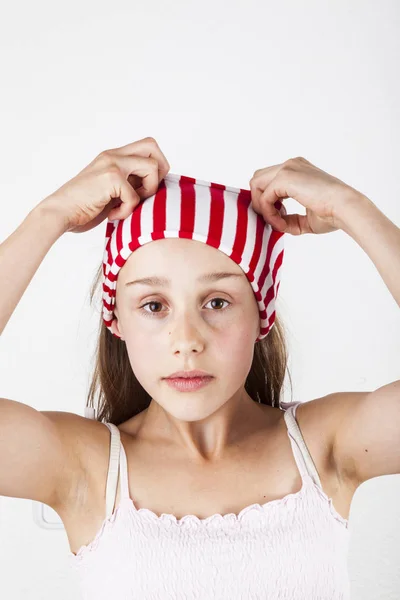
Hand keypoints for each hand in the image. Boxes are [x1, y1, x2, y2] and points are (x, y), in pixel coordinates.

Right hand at [37, 137, 170, 233]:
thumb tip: (155, 186)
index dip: (156, 168)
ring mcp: (111, 164)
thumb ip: (129, 182)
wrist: (59, 213)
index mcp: (114, 157)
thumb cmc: (84, 207)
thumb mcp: (111, 190)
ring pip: (152, 168)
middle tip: (145, 192)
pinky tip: (113, 215)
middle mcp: (113, 155)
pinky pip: (135, 196)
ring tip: (129, 205)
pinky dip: (127, 211)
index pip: (148, 146)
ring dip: (147, 192)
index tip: (144, 189)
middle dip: (159, 172)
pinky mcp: (110, 177)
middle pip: (153, 146)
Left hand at [249, 156, 361, 234]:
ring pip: (255, 184)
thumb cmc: (333, 214)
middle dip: (260, 202)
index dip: (268, 202)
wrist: (346, 209)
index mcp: (298, 170)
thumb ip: (288, 219)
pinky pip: (264, 197)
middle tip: (275, 219)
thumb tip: (276, 224)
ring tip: (278, 223)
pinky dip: (268, 213)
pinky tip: (281, 223)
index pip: (268, 181)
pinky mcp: (285, 177)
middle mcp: (291, 165)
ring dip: (262, 207)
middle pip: (258, 179)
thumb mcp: (305, 218)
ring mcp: (288, 168)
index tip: (282, 219)